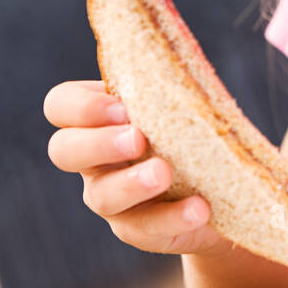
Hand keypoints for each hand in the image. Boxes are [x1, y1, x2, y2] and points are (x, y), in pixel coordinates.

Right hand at [44, 80, 232, 256]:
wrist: (226, 190)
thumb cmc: (198, 133)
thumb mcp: (188, 104)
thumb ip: (175, 84)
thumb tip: (180, 57)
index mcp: (100, 118)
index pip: (61, 105)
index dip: (82, 107)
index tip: (121, 106)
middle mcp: (94, 159)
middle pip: (64, 150)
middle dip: (98, 143)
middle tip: (138, 139)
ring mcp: (111, 198)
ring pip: (102, 195)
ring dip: (133, 183)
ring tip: (165, 173)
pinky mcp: (137, 230)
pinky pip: (144, 228)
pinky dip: (172, 217)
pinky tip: (199, 208)